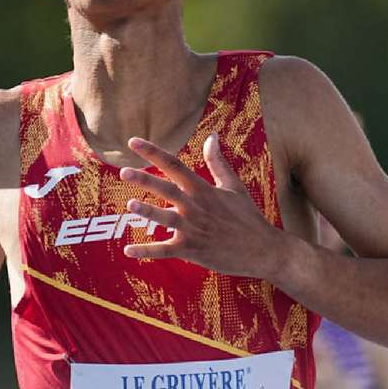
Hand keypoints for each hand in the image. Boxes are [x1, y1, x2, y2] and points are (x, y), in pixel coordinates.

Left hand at [119, 134, 280, 277]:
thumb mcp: (233, 186)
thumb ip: (217, 162)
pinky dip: (147, 251)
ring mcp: (194, 229)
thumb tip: (212, 136)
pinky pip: (165, 250)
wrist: (263, 250)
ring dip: (148, 211)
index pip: (175, 165)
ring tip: (131, 203)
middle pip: (168, 189)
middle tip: (123, 171)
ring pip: (166, 218)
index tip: (133, 142)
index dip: (153, 152)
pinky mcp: (192, 250)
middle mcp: (196, 207)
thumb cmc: (248, 217)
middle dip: (145, 179)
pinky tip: (128, 251)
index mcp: (203, 189)